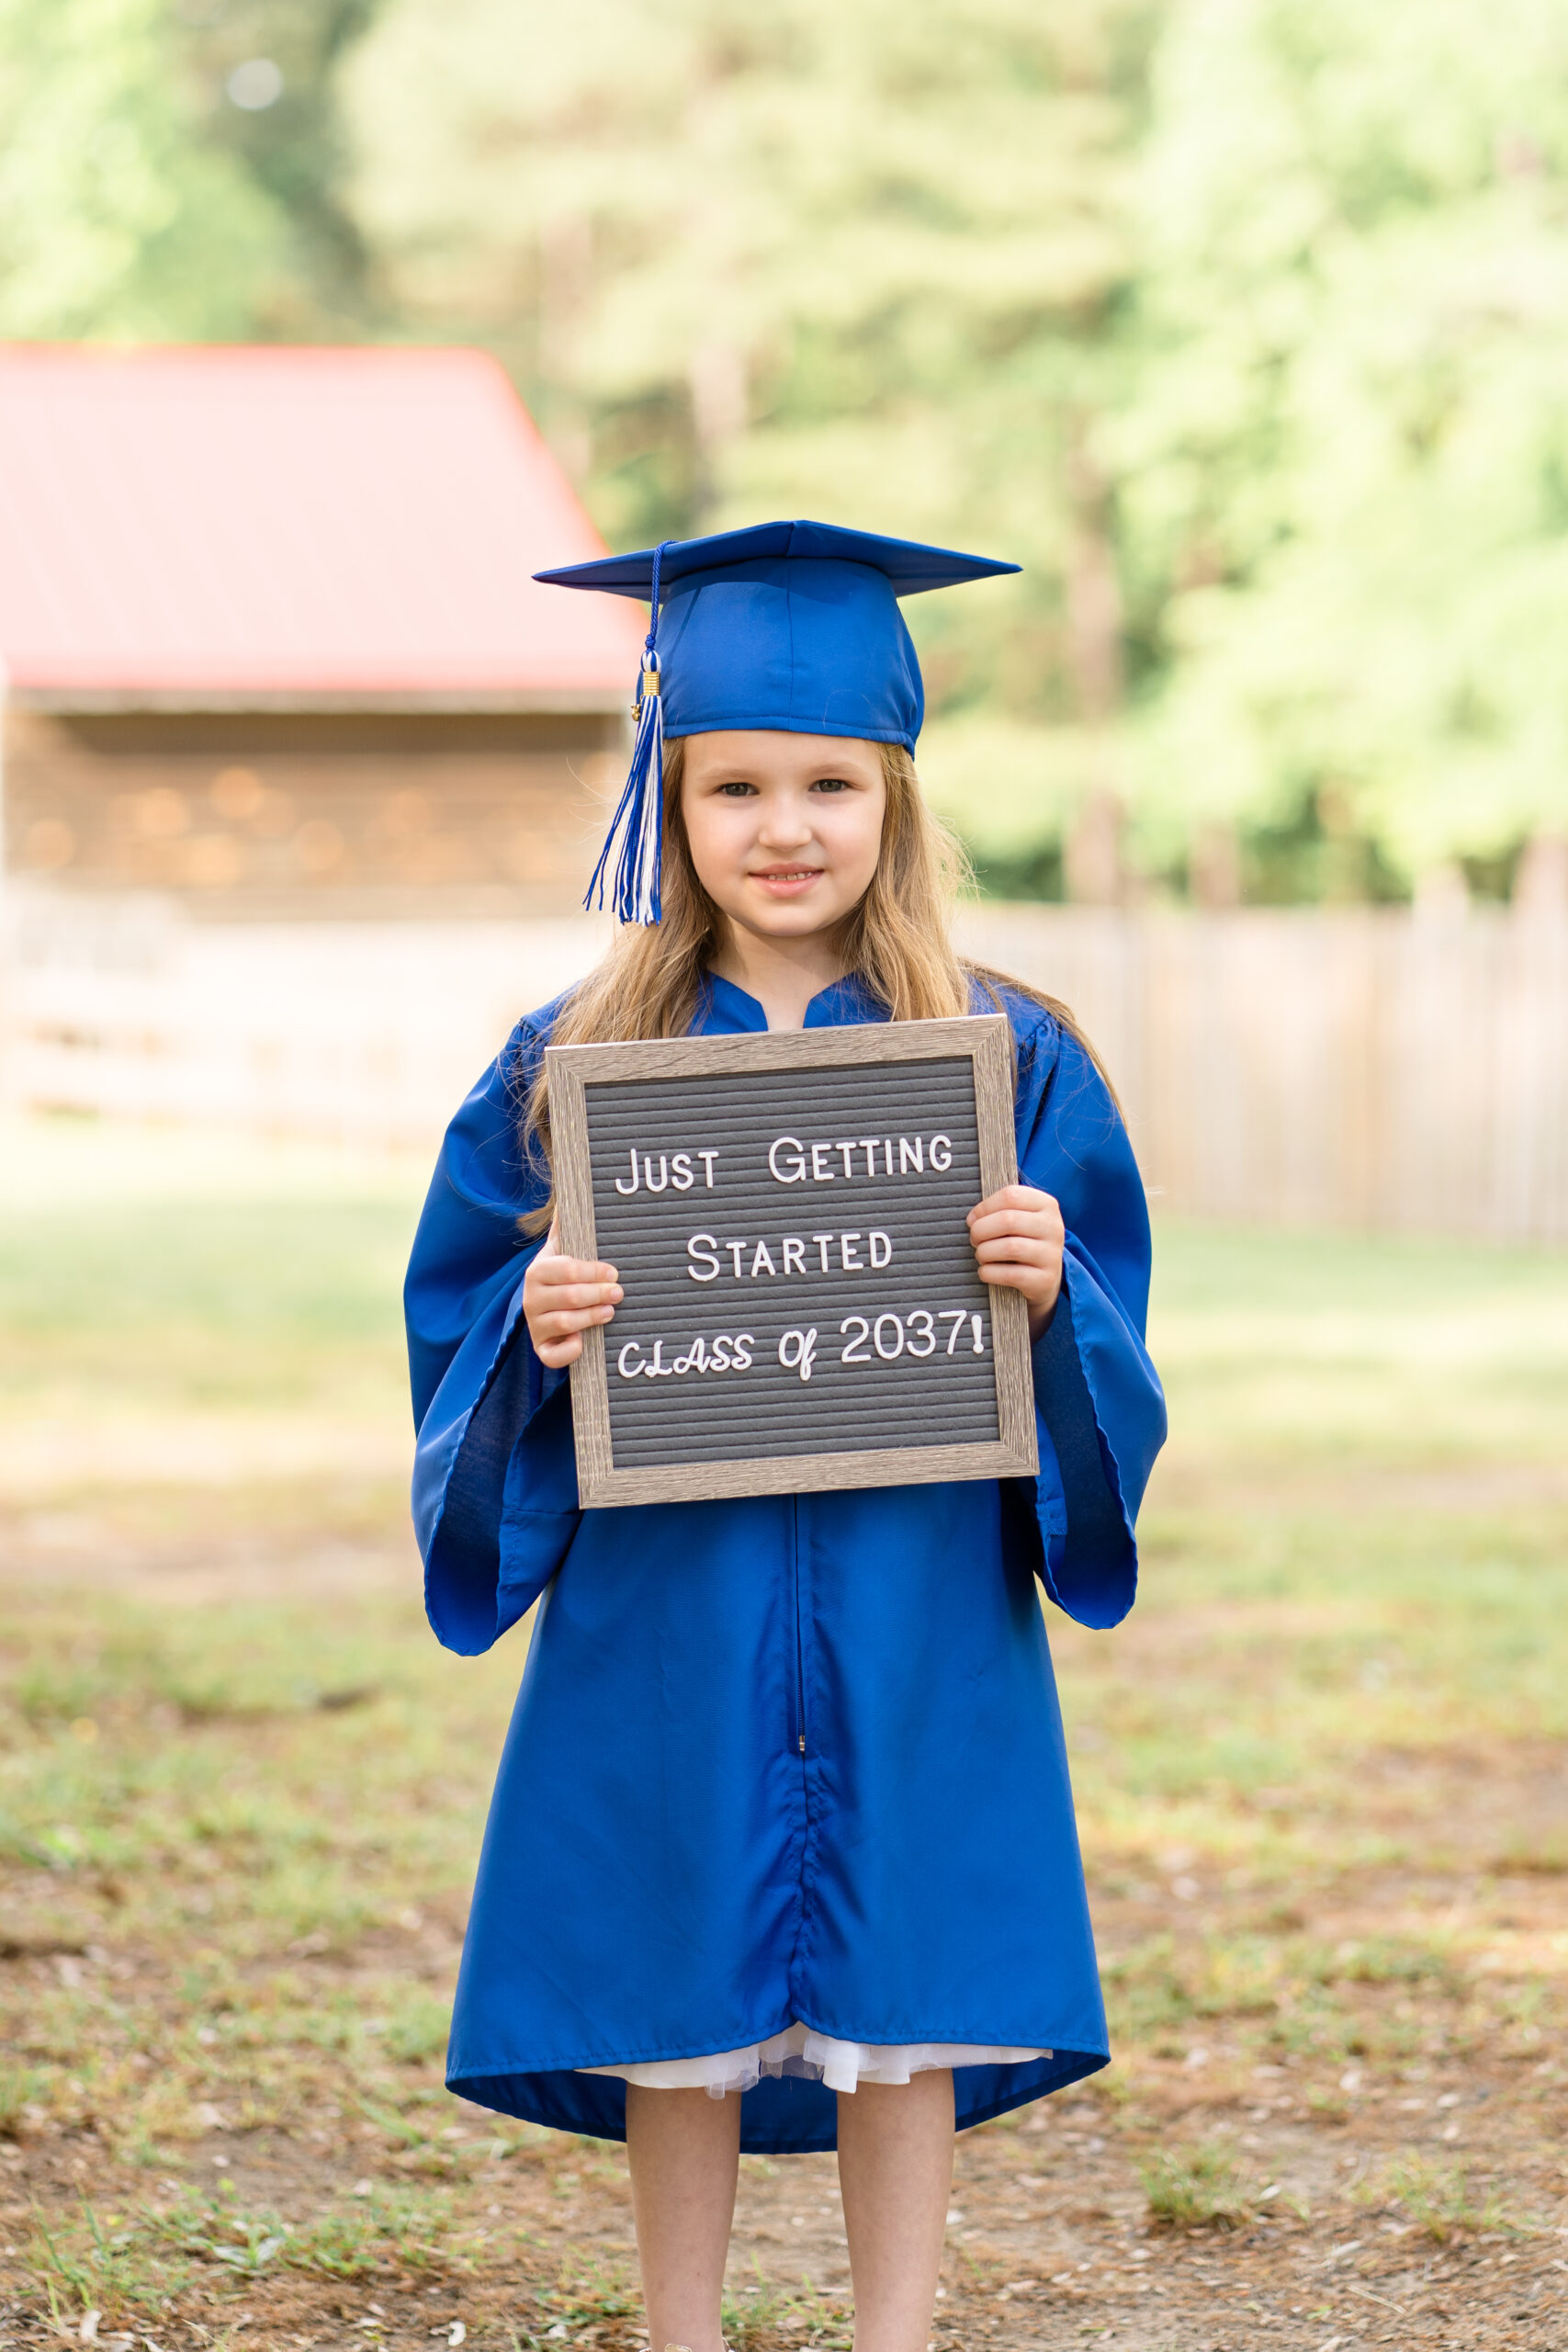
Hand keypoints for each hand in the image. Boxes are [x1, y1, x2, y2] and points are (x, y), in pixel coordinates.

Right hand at [522, 1222, 622, 1367]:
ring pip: (564, 1323)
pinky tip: (583, 1342)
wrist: (545, 1307)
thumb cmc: (563, 1275)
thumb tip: (570, 1190)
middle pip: (569, 1296)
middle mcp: (531, 1298)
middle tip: (619, 1292)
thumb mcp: (562, 1248)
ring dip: (591, 1318)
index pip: (566, 1269)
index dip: (592, 1271)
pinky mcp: (542, 1348)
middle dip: (598, 1294)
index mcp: (539, 1271)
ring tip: (610, 1312)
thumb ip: (566, 1224)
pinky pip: (552, 1356)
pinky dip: (569, 1351)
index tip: (614, 1272)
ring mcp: (536, 1325)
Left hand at [966, 1184, 1064, 1342]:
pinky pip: (1010, 1274)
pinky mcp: (1045, 1279)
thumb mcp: (1019, 1219)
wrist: (1045, 1277)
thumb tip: (973, 1219)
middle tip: (974, 1240)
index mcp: (1047, 1205)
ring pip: (1010, 1247)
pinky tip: (985, 1271)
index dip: (984, 1207)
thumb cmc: (1022, 1241)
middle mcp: (1053, 1227)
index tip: (973, 1219)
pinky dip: (989, 1272)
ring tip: (981, 1255)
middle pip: (1008, 1220)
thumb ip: (998, 1211)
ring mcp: (1052, 1254)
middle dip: (981, 1230)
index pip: (1011, 1196)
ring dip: (984, 1252)